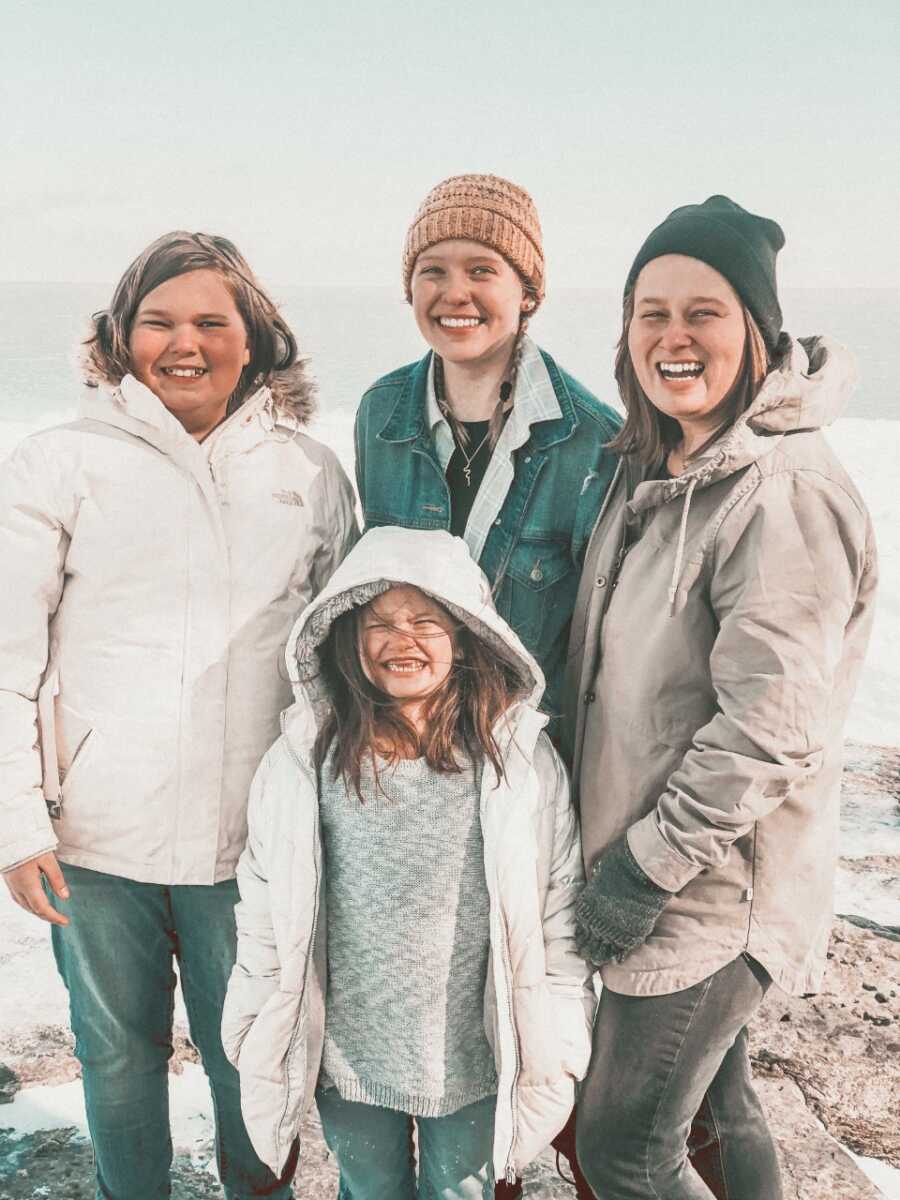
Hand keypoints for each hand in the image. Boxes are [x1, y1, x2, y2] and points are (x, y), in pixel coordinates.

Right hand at [3, 852, 69, 925]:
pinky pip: (20, 900)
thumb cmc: (29, 846)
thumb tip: (65, 897)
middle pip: (33, 910)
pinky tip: (37, 904)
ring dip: (39, 913)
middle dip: (48, 917)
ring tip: (52, 914)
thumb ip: (56, 879)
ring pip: (25, 907)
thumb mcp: (48, 860)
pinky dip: (30, 906)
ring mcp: (11, 887)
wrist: (10, 838)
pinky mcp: (10, 883)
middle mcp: (17, 889)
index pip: (42, 908)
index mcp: (28, 884)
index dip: (54, 917)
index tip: (65, 921)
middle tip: (61, 919)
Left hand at [574, 834, 669, 965]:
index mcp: (587, 906)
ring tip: (598, 961)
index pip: (580, 926)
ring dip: (600, 955)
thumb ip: (597, 884)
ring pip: (603, 949)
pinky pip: (622, 949)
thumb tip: (596, 881)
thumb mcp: (600, 873)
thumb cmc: (620, 866)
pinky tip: (616, 959)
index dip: (581, 935)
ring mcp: (615, 929)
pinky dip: (619, 955)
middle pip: (589, 942)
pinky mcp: (632, 934)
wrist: (641, 870)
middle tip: (587, 955)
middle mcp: (598, 921)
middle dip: (588, 948)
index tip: (580, 941)